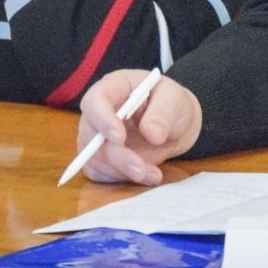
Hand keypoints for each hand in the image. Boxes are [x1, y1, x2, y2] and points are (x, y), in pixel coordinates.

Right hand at [76, 69, 202, 185]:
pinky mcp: (101, 159)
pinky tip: (146, 175)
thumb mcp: (175, 99)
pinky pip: (101, 174)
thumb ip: (163, 113)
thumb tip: (151, 134)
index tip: (120, 137)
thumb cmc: (172, 104)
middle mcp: (99, 113)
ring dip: (123, 171)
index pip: (94, 100)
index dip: (102, 119)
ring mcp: (96, 137)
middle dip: (116, 156)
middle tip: (140, 169)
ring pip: (95, 159)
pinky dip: (123, 179)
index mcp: (114, 88)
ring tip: (153, 173)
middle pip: (91, 136)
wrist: (175, 125)